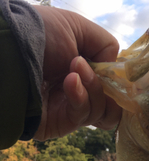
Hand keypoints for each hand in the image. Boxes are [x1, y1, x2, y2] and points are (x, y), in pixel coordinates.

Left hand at [33, 6, 120, 140]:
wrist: (12, 53)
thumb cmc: (42, 35)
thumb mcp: (78, 28)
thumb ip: (105, 45)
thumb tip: (115, 66)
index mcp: (82, 70)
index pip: (111, 85)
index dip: (118, 82)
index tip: (117, 72)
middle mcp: (78, 92)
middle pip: (111, 104)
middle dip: (108, 87)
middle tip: (91, 70)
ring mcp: (70, 109)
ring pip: (102, 112)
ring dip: (93, 89)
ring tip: (74, 69)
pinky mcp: (62, 124)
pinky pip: (84, 116)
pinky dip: (81, 97)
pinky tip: (70, 81)